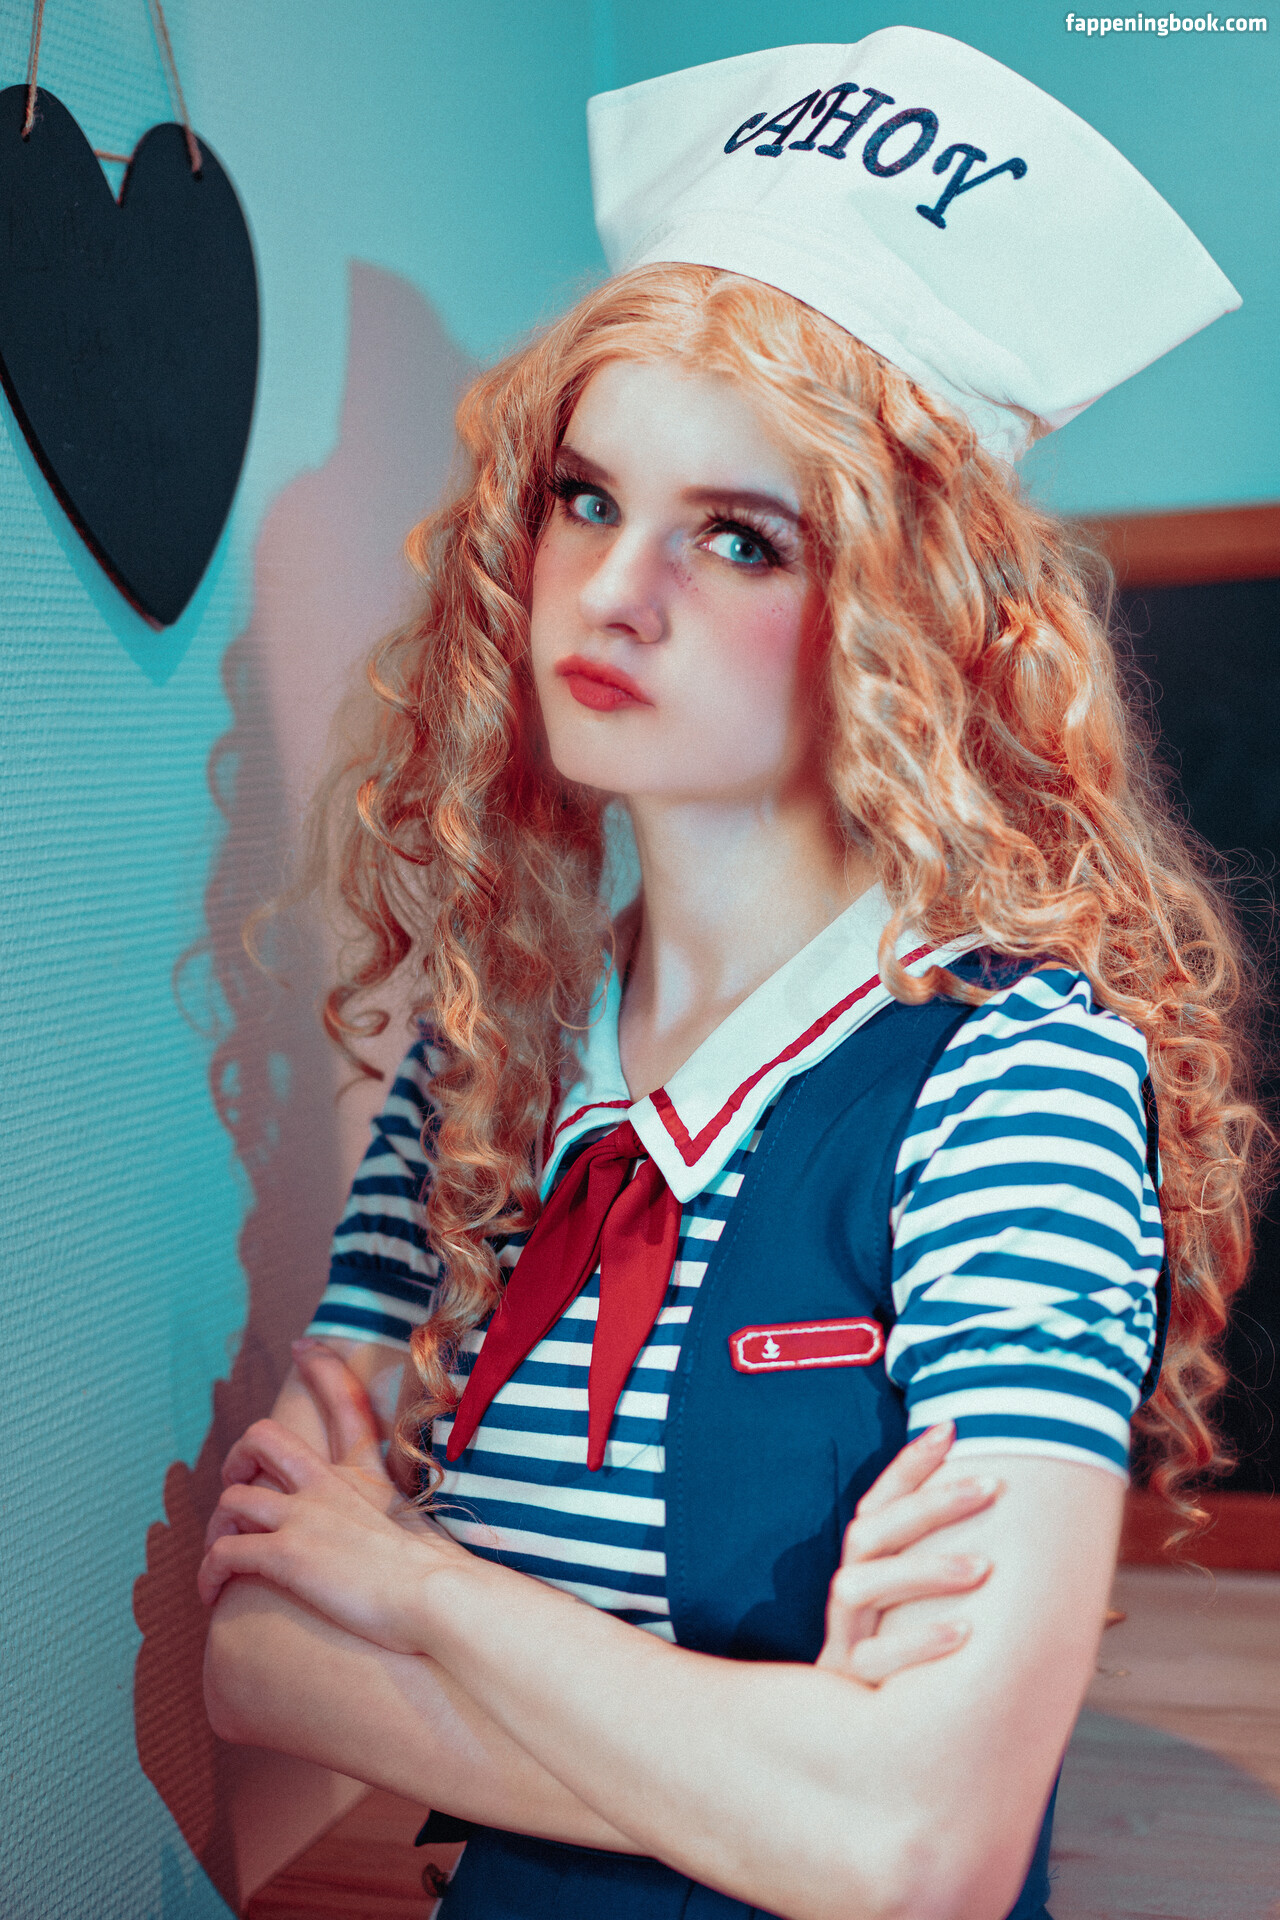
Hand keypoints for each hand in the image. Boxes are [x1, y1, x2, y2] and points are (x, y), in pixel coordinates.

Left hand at [198, 1344, 465, 1650]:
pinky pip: (224, 1553)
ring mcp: (303, 1517)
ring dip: (217, 1529)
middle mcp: (327, 1486)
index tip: (303, 1346)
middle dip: (238, 1458)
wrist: (435, 1596)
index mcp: (364, 1475)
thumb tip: (413, 1537)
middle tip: (238, 1485)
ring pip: (232, 1499)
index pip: (345, 1403)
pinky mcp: (284, 1555)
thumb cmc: (437, 1575)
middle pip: (264, 1439)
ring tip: (221, 1557)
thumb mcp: (420, 1526)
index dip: (323, 1369)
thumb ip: (401, 1520)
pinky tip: (210, 1593)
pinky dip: (208, 1572)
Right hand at [816, 1423, 1000, 1685]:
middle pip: (869, 1533)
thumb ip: (956, 1566)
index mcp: (863, 1569)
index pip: (877, 1502)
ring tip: (983, 1567)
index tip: (951, 1427)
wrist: (866, 1748)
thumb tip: (1022, 1516)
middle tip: (990, 1487)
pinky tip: (964, 1635)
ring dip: (921, 1571)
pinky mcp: (850, 1687)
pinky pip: (874, 1661)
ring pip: (859, 1587)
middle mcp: (847, 1595)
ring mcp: (843, 1638)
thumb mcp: (925, 1610)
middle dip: (929, 1504)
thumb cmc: (913, 1664)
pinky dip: (917, 1645)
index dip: (908, 1464)